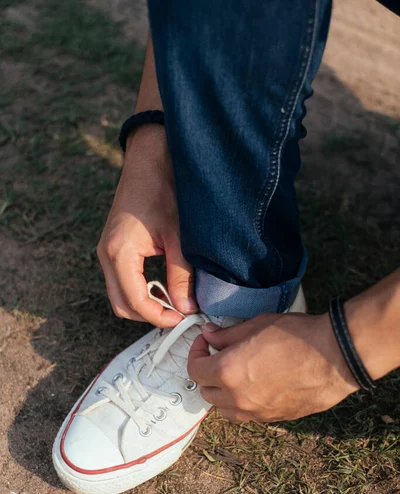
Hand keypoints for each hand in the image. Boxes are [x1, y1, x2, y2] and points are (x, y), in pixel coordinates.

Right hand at [97, 125, 196, 327]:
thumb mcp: (179, 237)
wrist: (150, 158)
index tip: (183, 319)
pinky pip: (121, 280)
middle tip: (179, 314)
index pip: (135, 302)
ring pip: (120, 295)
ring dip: (145, 304)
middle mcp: (106, 255)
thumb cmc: (164, 189)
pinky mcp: (113, 247)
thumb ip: (182, 276)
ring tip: (174, 301)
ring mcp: (107, 251)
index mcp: (119, 253)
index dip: (160, 317)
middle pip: (122, 305)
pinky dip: (140, 290)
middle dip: (150, 315)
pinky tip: (164, 286)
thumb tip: (187, 308)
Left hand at [187, 312, 357, 421]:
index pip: (194, 370)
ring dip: (223, 393)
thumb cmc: (297, 335)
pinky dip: (242, 402)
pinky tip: (255, 385)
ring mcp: (257, 412)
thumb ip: (227, 334)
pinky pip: (248, 415)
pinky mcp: (275, 419)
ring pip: (225, 409)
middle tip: (219, 355)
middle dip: (208, 373)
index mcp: (227, 372)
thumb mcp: (256, 325)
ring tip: (235, 373)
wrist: (336, 356)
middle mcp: (237, 398)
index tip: (206, 342)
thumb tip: (210, 335)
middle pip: (206, 392)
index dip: (196, 353)